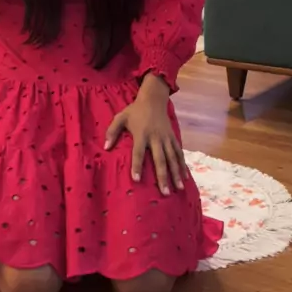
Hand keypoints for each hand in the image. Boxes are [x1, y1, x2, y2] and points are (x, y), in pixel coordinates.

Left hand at [104, 75, 186, 195]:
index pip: (138, 153)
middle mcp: (155, 138)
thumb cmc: (135, 111)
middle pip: (159, 159)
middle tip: (164, 192)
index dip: (137, 166)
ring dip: (175, 174)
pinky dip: (182, 165)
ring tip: (178, 189)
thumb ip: (112, 131)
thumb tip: (105, 147)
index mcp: (141, 134)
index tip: (137, 179)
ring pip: (172, 158)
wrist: (153, 99)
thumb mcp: (120, 117)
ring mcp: (166, 138)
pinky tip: (185, 177)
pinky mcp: (173, 137)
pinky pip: (179, 153)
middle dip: (162, 176)